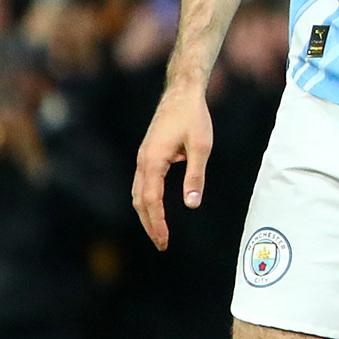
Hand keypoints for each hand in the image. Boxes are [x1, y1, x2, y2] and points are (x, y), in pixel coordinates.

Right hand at [133, 81, 213, 251]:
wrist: (182, 93)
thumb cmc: (194, 117)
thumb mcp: (201, 147)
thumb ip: (195, 175)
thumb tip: (192, 203)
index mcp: (154, 161)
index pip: (151, 201)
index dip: (156, 223)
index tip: (163, 241)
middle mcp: (143, 161)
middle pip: (140, 201)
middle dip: (149, 224)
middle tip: (162, 244)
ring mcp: (142, 157)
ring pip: (138, 193)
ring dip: (146, 214)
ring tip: (159, 232)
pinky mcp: (147, 154)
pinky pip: (142, 183)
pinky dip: (146, 200)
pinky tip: (156, 208)